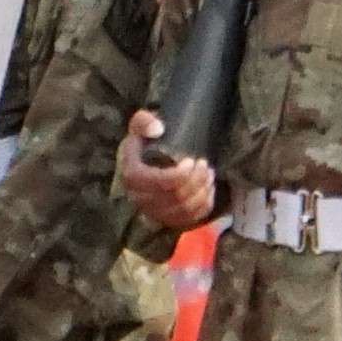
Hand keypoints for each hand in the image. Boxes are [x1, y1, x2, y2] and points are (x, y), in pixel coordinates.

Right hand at [117, 111, 216, 233]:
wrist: (137, 161)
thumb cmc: (142, 142)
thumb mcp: (138, 126)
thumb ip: (144, 121)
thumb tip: (158, 129)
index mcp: (132, 176)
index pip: (160, 182)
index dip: (181, 175)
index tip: (192, 161)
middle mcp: (139, 198)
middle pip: (176, 198)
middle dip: (196, 181)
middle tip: (205, 165)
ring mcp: (152, 212)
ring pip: (184, 209)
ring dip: (202, 192)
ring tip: (209, 175)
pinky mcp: (165, 219)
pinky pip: (189, 219)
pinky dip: (203, 205)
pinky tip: (208, 190)